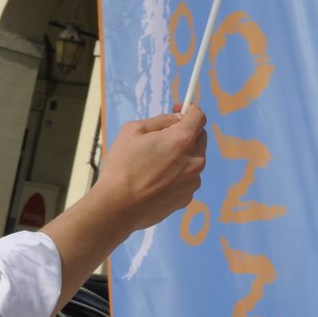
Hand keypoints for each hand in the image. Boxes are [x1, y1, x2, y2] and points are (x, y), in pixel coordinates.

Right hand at [94, 104, 208, 232]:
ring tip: (154, 164)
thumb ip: (160, 121)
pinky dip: (176, 176)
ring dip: (181, 157)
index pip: (199, 116)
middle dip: (185, 134)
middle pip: (199, 139)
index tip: (179, 110)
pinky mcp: (186, 199)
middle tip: (162, 138)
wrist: (118, 207)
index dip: (190, 109)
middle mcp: (194, 161)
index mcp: (182, 140)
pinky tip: (156, 181)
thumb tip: (176, 120)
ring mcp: (192, 182)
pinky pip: (186, 180)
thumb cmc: (122, 166)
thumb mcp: (133, 130)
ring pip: (193, 161)